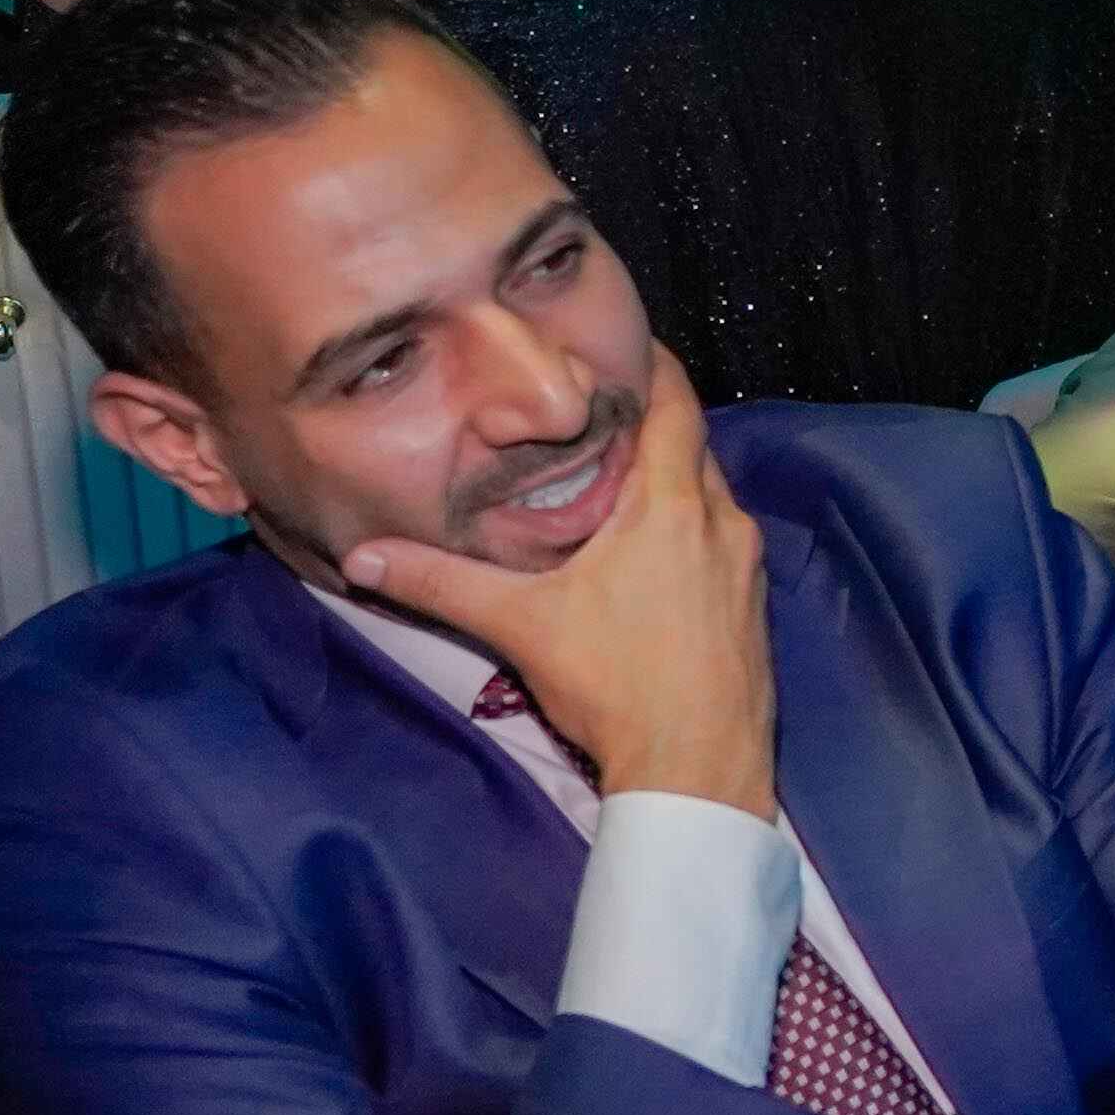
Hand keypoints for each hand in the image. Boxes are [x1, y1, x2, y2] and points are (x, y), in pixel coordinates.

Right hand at [336, 347, 779, 817]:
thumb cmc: (618, 688)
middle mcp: (723, 523)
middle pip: (692, 448)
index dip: (653, 367)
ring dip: (669, 481)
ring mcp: (747, 567)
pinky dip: (689, 528)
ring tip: (614, 477)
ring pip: (709, 497)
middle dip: (651, 425)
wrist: (700, 769)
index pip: (676, 406)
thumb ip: (437, 584)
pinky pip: (723, 541)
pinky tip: (650, 553)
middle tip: (598, 413)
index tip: (623, 345)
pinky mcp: (753, 605)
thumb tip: (360, 558)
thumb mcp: (519, 626)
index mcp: (672, 508)